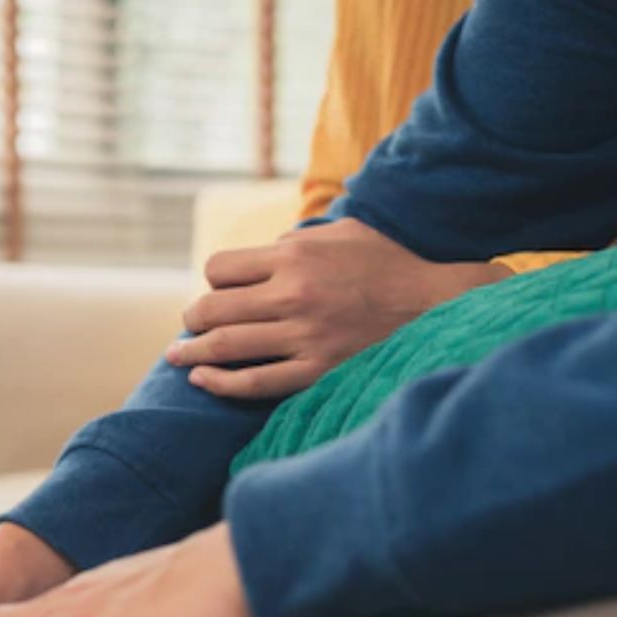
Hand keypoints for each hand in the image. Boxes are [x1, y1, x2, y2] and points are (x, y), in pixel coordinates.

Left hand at [167, 218, 509, 398]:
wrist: (438, 307)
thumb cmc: (389, 266)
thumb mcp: (343, 233)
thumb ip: (295, 240)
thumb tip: (259, 253)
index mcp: (295, 256)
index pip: (219, 269)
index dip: (212, 280)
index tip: (216, 291)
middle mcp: (293, 295)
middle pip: (211, 307)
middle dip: (193, 317)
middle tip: (189, 325)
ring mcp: (303, 336)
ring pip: (224, 346)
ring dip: (191, 352)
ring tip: (178, 355)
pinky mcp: (316, 371)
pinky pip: (252, 383)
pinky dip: (218, 383)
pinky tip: (201, 381)